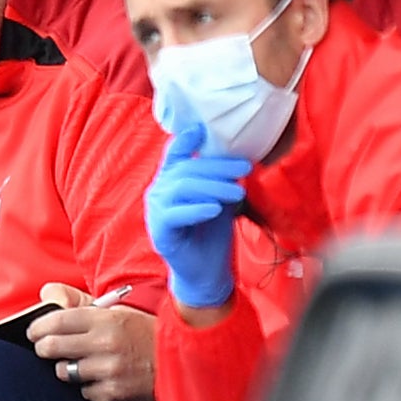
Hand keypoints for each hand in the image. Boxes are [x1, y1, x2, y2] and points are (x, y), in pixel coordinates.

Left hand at [28, 282, 157, 400]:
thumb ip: (80, 303)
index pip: (57, 320)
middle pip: (52, 347)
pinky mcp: (114, 393)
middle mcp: (105, 343)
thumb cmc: (144, 333)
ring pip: (64, 372)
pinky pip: (84, 392)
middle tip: (44, 348)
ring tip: (81, 363)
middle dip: (43, 348)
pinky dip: (88, 387)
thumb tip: (47, 295)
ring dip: (67, 368)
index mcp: (106, 319)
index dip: (38, 328)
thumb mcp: (117, 310)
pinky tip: (101, 378)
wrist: (182, 360)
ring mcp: (109, 370)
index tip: (33, 332)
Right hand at [144, 123, 249, 311]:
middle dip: (217, 166)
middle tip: (244, 168)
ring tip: (238, 191)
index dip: (185, 139)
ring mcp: (156, 211)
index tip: (202, 129)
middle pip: (185, 169)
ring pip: (182, 188)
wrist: (206, 271)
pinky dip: (196, 209)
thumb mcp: (220, 198)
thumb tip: (240, 158)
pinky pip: (175, 214)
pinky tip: (214, 209)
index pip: (174, 153)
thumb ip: (221, 179)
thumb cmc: (212, 233)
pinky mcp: (160, 231)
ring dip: (213, 187)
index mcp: (171, 180)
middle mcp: (159, 191)